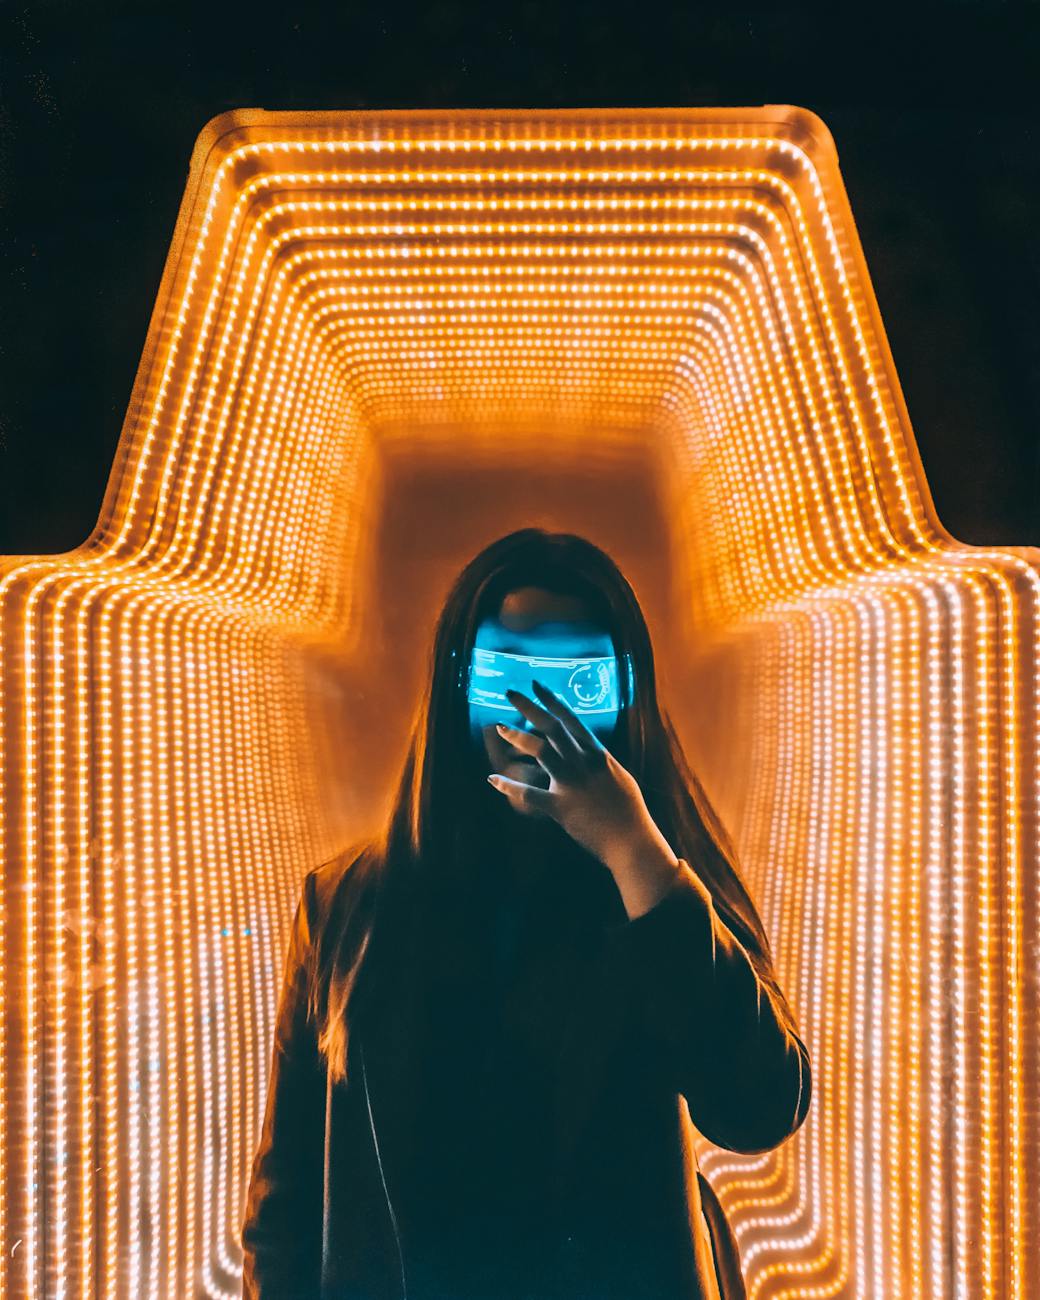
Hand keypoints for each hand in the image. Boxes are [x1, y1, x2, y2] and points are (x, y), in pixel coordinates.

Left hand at [486, 679, 657, 866]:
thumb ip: (600, 762)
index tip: (536, 685)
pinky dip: (509, 786)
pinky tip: (492, 778)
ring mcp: (571, 783)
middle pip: (551, 727)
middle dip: (529, 707)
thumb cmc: (628, 812)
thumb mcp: (618, 776)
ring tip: (500, 727)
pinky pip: (529, 793)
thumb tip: (590, 752)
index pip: (571, 719)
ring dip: (517, 736)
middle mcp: (583, 763)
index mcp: (598, 754)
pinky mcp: (560, 807)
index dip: (552, 700)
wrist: (632, 840)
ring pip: (540, 751)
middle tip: (510, 693)